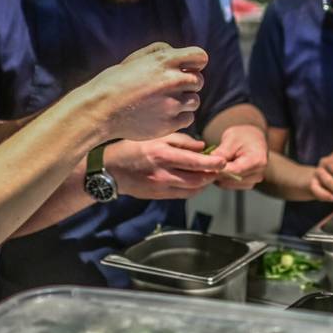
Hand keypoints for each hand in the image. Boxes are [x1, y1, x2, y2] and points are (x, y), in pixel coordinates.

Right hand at [88, 43, 206, 140]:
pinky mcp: (169, 123)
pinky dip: (179, 117)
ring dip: (184, 101)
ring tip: (165, 102)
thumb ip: (161, 52)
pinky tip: (164, 114)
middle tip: (169, 88)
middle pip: (199, 80)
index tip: (185, 69)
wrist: (100, 109)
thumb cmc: (116, 82)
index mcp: (165, 60)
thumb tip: (179, 55)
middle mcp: (172, 80)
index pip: (200, 57)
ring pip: (195, 101)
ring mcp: (172, 103)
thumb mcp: (136, 58)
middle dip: (188, 84)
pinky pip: (188, 118)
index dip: (195, 63)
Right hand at [103, 133, 224, 199]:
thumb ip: (181, 141)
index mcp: (163, 155)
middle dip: (211, 175)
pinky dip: (193, 189)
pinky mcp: (158, 196)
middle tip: (220, 168)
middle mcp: (163, 173)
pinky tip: (196, 181)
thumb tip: (202, 147)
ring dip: (204, 183)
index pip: (195, 162)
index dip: (212, 163)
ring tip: (210, 174)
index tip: (223, 161)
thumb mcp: (155, 137)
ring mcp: (160, 187)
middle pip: (197, 180)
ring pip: (191, 190)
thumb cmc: (132, 148)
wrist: (110, 170)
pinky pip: (182, 195)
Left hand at [211, 124, 267, 189]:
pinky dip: (222, 178)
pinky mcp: (247, 184)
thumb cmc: (242, 136)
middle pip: (231, 179)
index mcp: (257, 160)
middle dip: (217, 172)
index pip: (235, 170)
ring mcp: (253, 180)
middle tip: (208, 163)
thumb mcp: (231, 138)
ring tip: (216, 163)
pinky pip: (229, 185)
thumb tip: (209, 165)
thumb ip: (222, 152)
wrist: (252, 138)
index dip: (219, 169)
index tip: (207, 166)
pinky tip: (221, 168)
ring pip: (228, 184)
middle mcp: (258, 173)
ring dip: (219, 176)